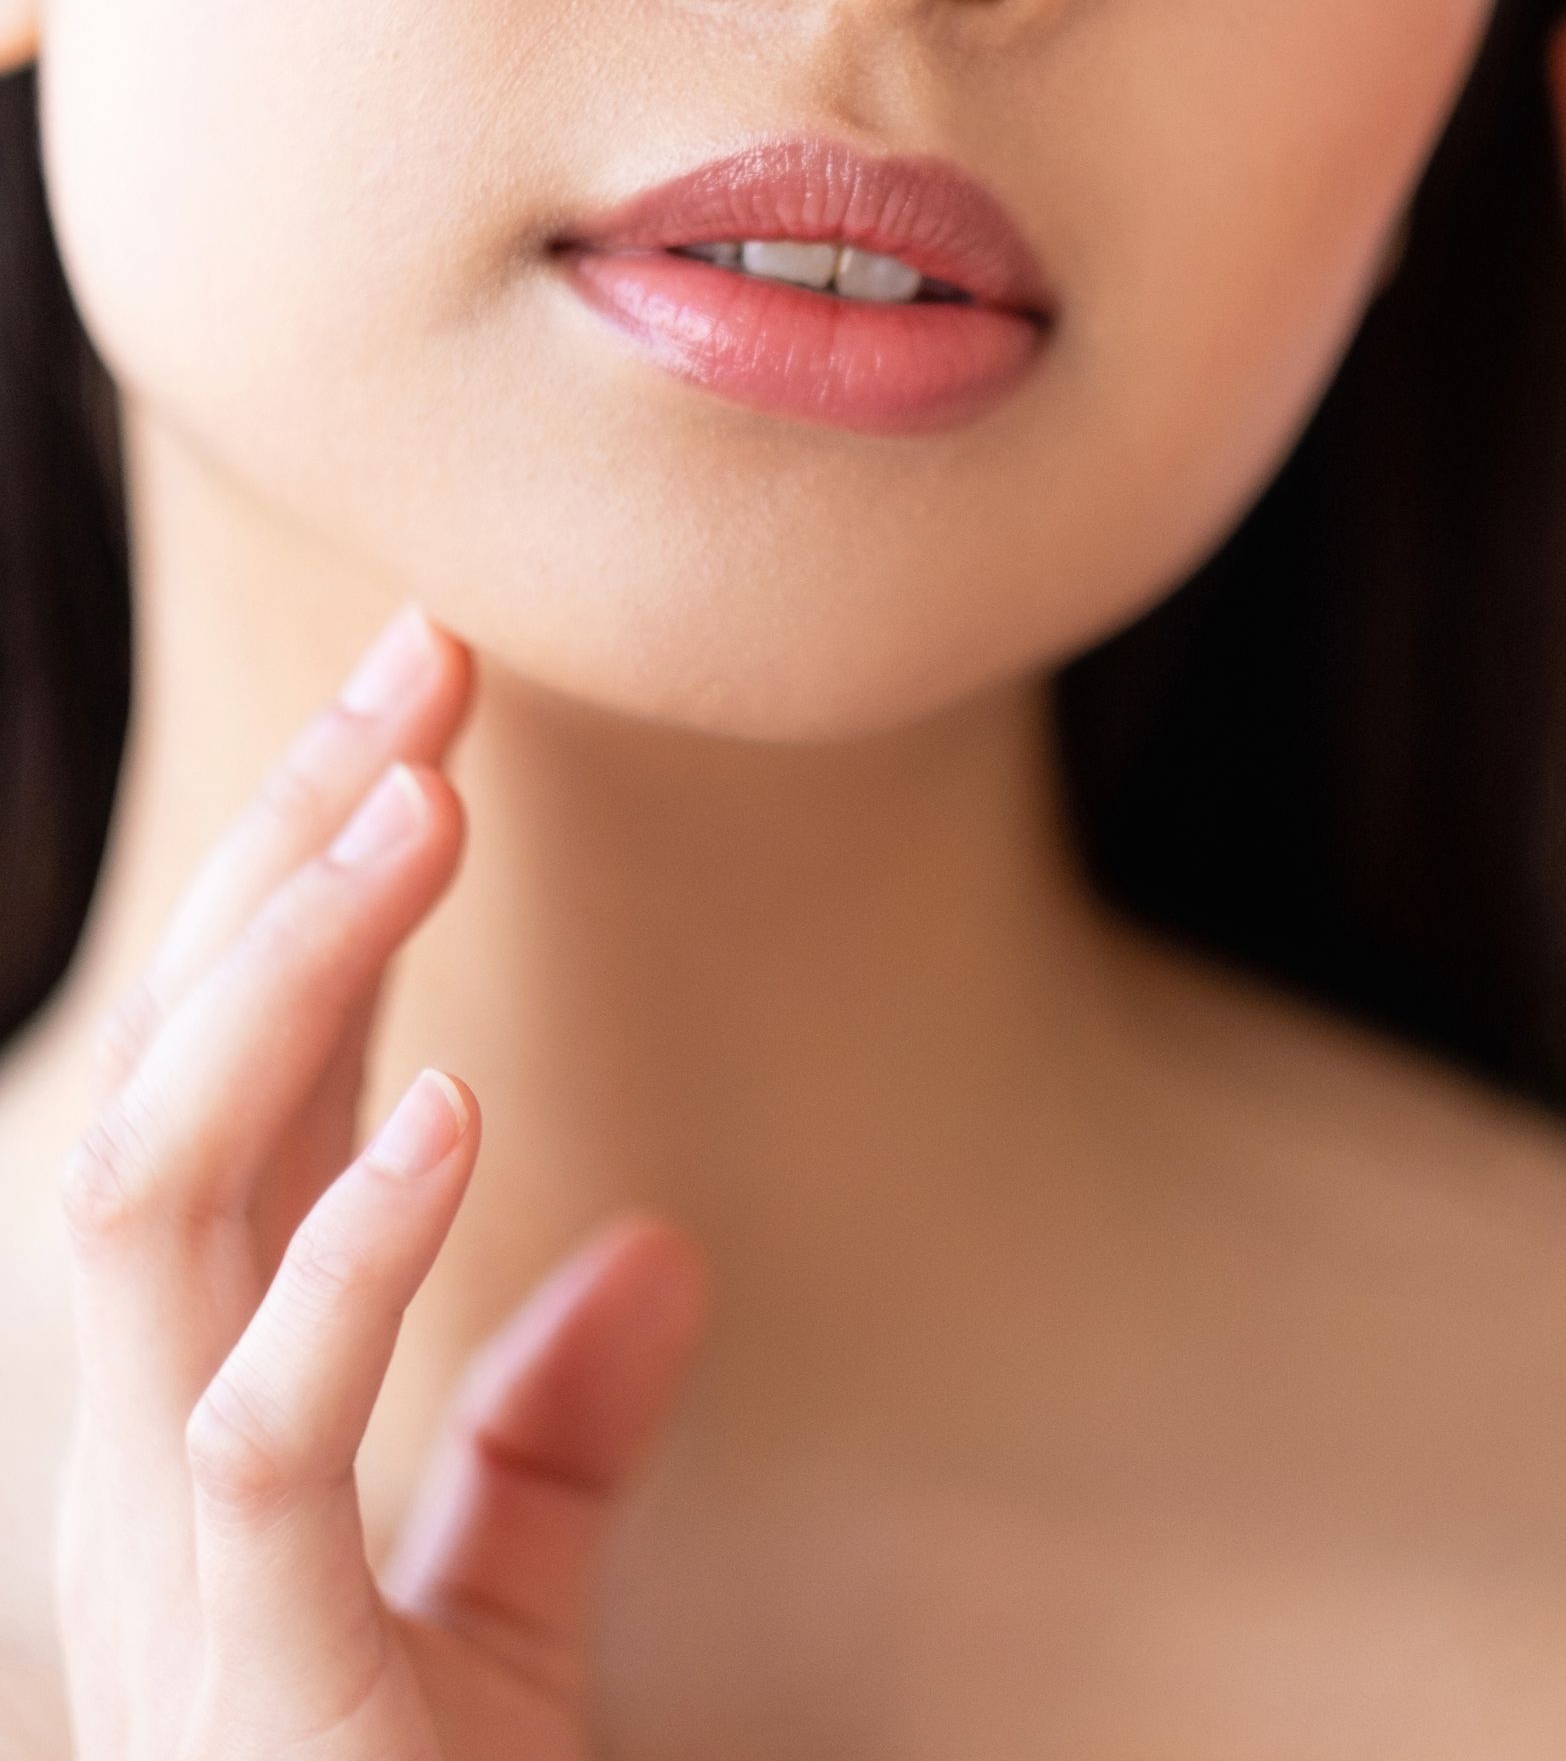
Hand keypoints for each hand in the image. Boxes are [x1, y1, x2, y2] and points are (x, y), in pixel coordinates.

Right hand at [54, 608, 706, 1758]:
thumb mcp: (499, 1614)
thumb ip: (546, 1438)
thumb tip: (655, 1254)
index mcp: (208, 1386)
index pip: (248, 1072)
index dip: (318, 869)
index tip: (437, 693)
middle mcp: (148, 1428)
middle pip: (183, 1071)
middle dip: (286, 855)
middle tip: (427, 667)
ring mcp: (165, 1542)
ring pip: (159, 1193)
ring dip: (286, 983)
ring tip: (419, 813)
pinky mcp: (246, 1663)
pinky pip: (251, 1425)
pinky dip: (346, 1256)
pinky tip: (456, 1108)